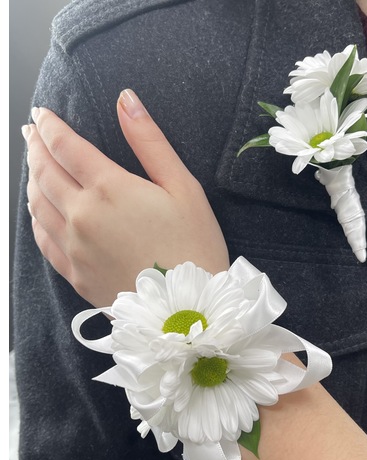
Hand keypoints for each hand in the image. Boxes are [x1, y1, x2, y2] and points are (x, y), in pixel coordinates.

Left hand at [23, 89, 229, 306]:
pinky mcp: (76, 274)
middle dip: (35, 146)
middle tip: (30, 131)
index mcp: (109, 189)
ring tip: (32, 164)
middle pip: (44, 172)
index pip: (66, 146)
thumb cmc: (194, 246)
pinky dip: (35, 218)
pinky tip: (37, 211)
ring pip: (37, 205)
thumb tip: (126, 100)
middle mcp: (82, 215)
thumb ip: (150, 142)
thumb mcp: (183, 187)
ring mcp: (74, 247)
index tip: (41, 114)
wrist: (188, 311)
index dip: (50, 126)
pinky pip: (43, 241)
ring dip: (30, 179)